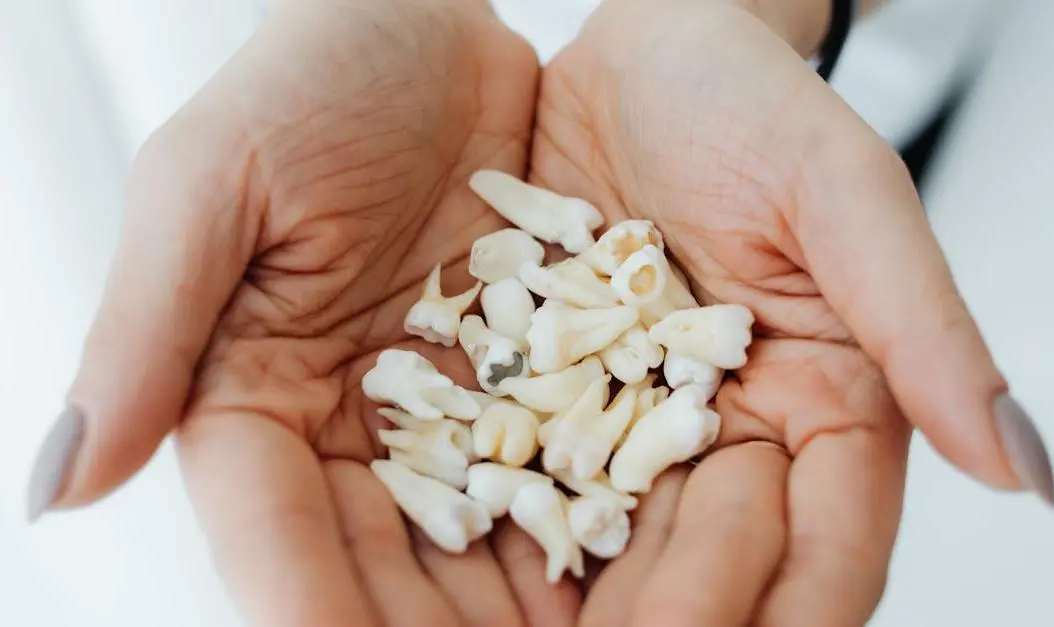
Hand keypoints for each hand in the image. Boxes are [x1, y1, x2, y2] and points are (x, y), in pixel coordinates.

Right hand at [27, 1, 559, 624]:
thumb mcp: (209, 186)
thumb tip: (56, 489)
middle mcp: (348, 423)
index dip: (307, 606)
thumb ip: (141, 332)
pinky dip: (589, 523)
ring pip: (477, 537)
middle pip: (381, 560)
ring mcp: (446, 409)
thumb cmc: (305, 80)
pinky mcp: (531, 377)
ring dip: (518, 604)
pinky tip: (629, 566)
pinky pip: (559, 466)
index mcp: (248, 395)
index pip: (270, 531)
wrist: (428, 24)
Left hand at [533, 0, 1053, 624]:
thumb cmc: (750, 102)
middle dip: (676, 616)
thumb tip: (1020, 466)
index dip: (792, 605)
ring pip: (627, 542)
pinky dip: (518, 526)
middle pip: (720, 560)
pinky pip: (539, 478)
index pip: (827, 540)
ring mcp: (638, 420)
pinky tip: (477, 552)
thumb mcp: (842, 195)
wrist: (639, 56)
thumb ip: (923, 325)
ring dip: (593, 599)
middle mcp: (732, 428)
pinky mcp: (556, 394)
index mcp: (826, 401)